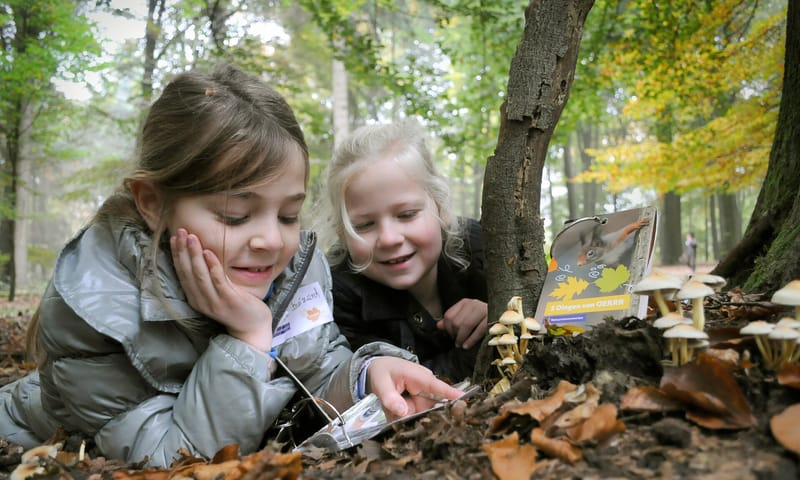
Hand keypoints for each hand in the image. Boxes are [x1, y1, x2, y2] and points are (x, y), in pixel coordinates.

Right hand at [170, 228, 272, 350]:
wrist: (252, 327)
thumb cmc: (236, 305)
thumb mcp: (217, 292)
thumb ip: (208, 278)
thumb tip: (202, 254)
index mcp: (195, 297)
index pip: (181, 272)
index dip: (176, 254)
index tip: (174, 237)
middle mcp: (201, 300)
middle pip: (187, 272)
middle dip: (182, 250)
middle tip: (180, 231)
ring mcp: (214, 302)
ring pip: (200, 275)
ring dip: (195, 254)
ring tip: (192, 237)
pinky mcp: (228, 300)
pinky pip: (217, 280)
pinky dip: (212, 265)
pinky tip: (209, 252)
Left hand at [366, 357, 462, 417]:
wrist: (379, 368)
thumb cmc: (383, 372)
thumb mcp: (381, 383)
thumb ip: (390, 398)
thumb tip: (403, 412)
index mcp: (419, 377)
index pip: (438, 387)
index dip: (452, 395)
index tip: (467, 401)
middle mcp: (425, 387)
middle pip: (433, 407)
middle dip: (425, 417)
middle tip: (415, 423)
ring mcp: (423, 397)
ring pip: (422, 414)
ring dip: (410, 419)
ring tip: (397, 416)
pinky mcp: (419, 404)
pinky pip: (415, 415)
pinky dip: (406, 418)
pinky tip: (396, 416)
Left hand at [436, 298, 487, 348]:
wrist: (504, 320)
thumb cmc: (481, 322)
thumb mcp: (465, 320)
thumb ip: (451, 322)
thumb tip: (438, 326)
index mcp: (465, 303)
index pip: (449, 316)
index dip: (448, 329)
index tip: (452, 336)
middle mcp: (474, 304)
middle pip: (456, 321)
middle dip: (455, 335)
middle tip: (457, 342)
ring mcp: (484, 310)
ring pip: (465, 325)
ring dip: (461, 338)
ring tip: (461, 345)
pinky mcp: (492, 318)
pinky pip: (478, 331)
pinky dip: (470, 340)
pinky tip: (467, 346)